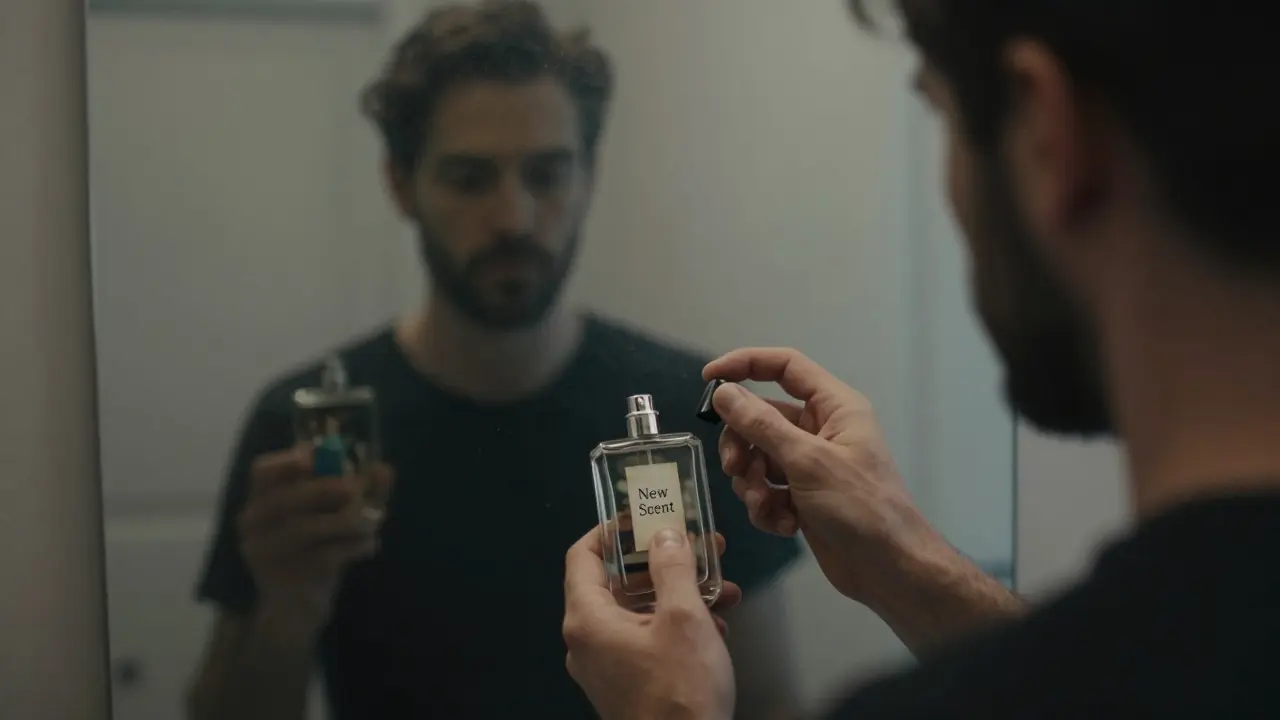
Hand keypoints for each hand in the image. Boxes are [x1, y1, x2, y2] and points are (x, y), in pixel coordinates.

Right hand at [238, 445, 393, 630]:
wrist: (296, 611)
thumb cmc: (316, 554)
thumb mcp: (336, 519)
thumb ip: (361, 493)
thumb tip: (385, 469)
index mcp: (262, 502)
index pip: (262, 472)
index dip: (290, 460)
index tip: (320, 456)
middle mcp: (255, 526)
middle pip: (285, 499)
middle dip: (327, 488)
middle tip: (358, 491)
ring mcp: (267, 555)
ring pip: (304, 528)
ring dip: (349, 519)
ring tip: (377, 521)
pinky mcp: (287, 581)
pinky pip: (324, 557)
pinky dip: (355, 546)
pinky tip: (371, 545)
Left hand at [563, 528, 740, 719]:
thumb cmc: (680, 689)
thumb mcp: (684, 618)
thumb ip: (672, 567)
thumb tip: (664, 533)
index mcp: (587, 619)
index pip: (582, 555)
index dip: (610, 529)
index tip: (644, 515)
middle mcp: (587, 640)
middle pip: (617, 582)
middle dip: (662, 561)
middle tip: (699, 545)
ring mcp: (605, 666)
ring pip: (639, 612)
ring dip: (679, 594)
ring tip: (723, 587)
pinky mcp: (627, 685)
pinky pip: (646, 639)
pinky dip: (676, 625)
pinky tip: (718, 625)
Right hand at [704, 347, 942, 606]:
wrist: (890, 570)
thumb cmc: (860, 507)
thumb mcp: (808, 462)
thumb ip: (762, 425)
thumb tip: (724, 393)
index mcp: (834, 407)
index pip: (784, 366)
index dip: (745, 364)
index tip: (708, 379)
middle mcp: (821, 429)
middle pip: (761, 417)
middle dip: (743, 444)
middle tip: (735, 469)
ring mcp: (810, 465)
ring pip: (759, 457)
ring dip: (754, 483)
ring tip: (766, 506)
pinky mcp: (802, 497)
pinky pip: (767, 489)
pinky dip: (767, 507)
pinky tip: (783, 526)